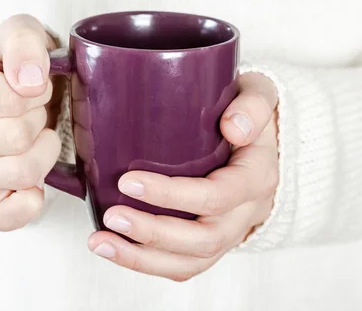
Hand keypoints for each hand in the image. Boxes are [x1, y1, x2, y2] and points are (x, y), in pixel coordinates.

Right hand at [0, 15, 62, 230]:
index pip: (11, 100)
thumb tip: (31, 81)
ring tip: (35, 131)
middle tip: (35, 108)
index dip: (38, 89)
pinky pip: (8, 216)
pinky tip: (38, 183)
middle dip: (40, 117)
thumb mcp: (16, 34)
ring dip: (45, 148)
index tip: (34, 84)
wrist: (2, 94)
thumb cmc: (9, 65)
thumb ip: (22, 42)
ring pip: (24, 171)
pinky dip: (30, 202)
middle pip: (18, 136)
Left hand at [87, 72, 278, 280]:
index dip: (171, 195)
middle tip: (111, 216)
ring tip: (101, 242)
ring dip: (142, 258)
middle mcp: (246, 213)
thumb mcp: (259, 95)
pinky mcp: (212, 242)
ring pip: (191, 262)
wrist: (261, 141)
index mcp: (256, 178)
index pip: (216, 197)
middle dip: (152, 233)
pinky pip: (183, 265)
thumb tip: (233, 126)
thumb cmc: (248, 114)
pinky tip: (114, 248)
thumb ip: (252, 106)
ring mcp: (230, 233)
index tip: (128, 181)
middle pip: (203, 239)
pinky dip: (147, 263)